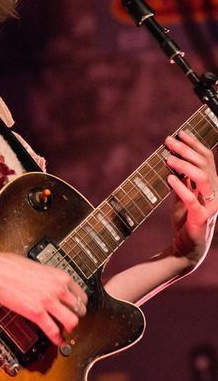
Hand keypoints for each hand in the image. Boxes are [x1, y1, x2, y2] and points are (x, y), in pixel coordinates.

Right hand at [0, 251, 87, 345]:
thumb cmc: (10, 265)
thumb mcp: (37, 266)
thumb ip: (49, 277)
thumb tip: (51, 284)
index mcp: (59, 275)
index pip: (81, 294)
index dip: (79, 304)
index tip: (75, 308)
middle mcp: (57, 288)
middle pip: (80, 309)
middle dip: (76, 316)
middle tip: (70, 319)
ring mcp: (48, 301)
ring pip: (72, 322)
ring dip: (69, 328)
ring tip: (64, 330)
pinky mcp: (36, 313)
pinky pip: (53, 331)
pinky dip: (57, 339)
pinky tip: (56, 340)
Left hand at [165, 129, 217, 266]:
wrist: (185, 248)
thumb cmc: (185, 219)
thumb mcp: (182, 193)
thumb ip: (181, 177)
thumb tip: (171, 155)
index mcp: (212, 184)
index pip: (207, 158)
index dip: (195, 144)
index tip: (180, 133)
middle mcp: (215, 193)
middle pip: (205, 164)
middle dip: (186, 150)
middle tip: (168, 141)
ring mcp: (211, 206)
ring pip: (203, 178)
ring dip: (184, 165)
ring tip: (167, 158)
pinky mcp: (202, 219)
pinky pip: (193, 200)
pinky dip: (180, 187)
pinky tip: (169, 178)